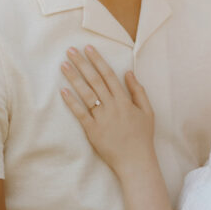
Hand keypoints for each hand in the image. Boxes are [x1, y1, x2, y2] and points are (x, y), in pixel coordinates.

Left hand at [61, 45, 154, 171]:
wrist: (135, 161)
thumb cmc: (142, 137)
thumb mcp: (147, 112)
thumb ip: (138, 91)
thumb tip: (128, 72)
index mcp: (124, 101)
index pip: (109, 75)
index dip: (98, 61)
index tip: (88, 48)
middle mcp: (112, 106)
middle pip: (94, 80)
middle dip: (82, 64)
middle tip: (70, 50)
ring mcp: (101, 118)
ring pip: (86, 94)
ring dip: (74, 78)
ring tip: (63, 65)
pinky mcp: (92, 131)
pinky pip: (80, 114)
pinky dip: (71, 102)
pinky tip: (62, 91)